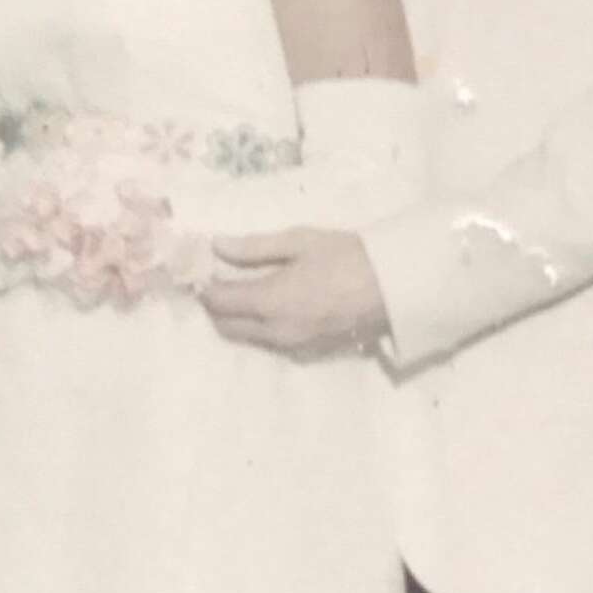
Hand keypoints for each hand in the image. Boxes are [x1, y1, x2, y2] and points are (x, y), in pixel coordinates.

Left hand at [200, 228, 387, 355]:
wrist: (391, 287)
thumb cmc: (346, 257)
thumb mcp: (299, 241)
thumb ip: (254, 247)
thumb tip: (217, 246)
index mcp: (269, 301)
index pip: (219, 301)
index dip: (204, 287)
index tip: (201, 271)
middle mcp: (274, 330)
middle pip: (226, 326)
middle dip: (216, 307)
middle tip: (218, 283)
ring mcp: (291, 345)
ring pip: (248, 337)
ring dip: (237, 318)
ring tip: (243, 292)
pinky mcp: (307, 351)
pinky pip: (270, 341)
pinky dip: (259, 327)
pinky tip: (270, 306)